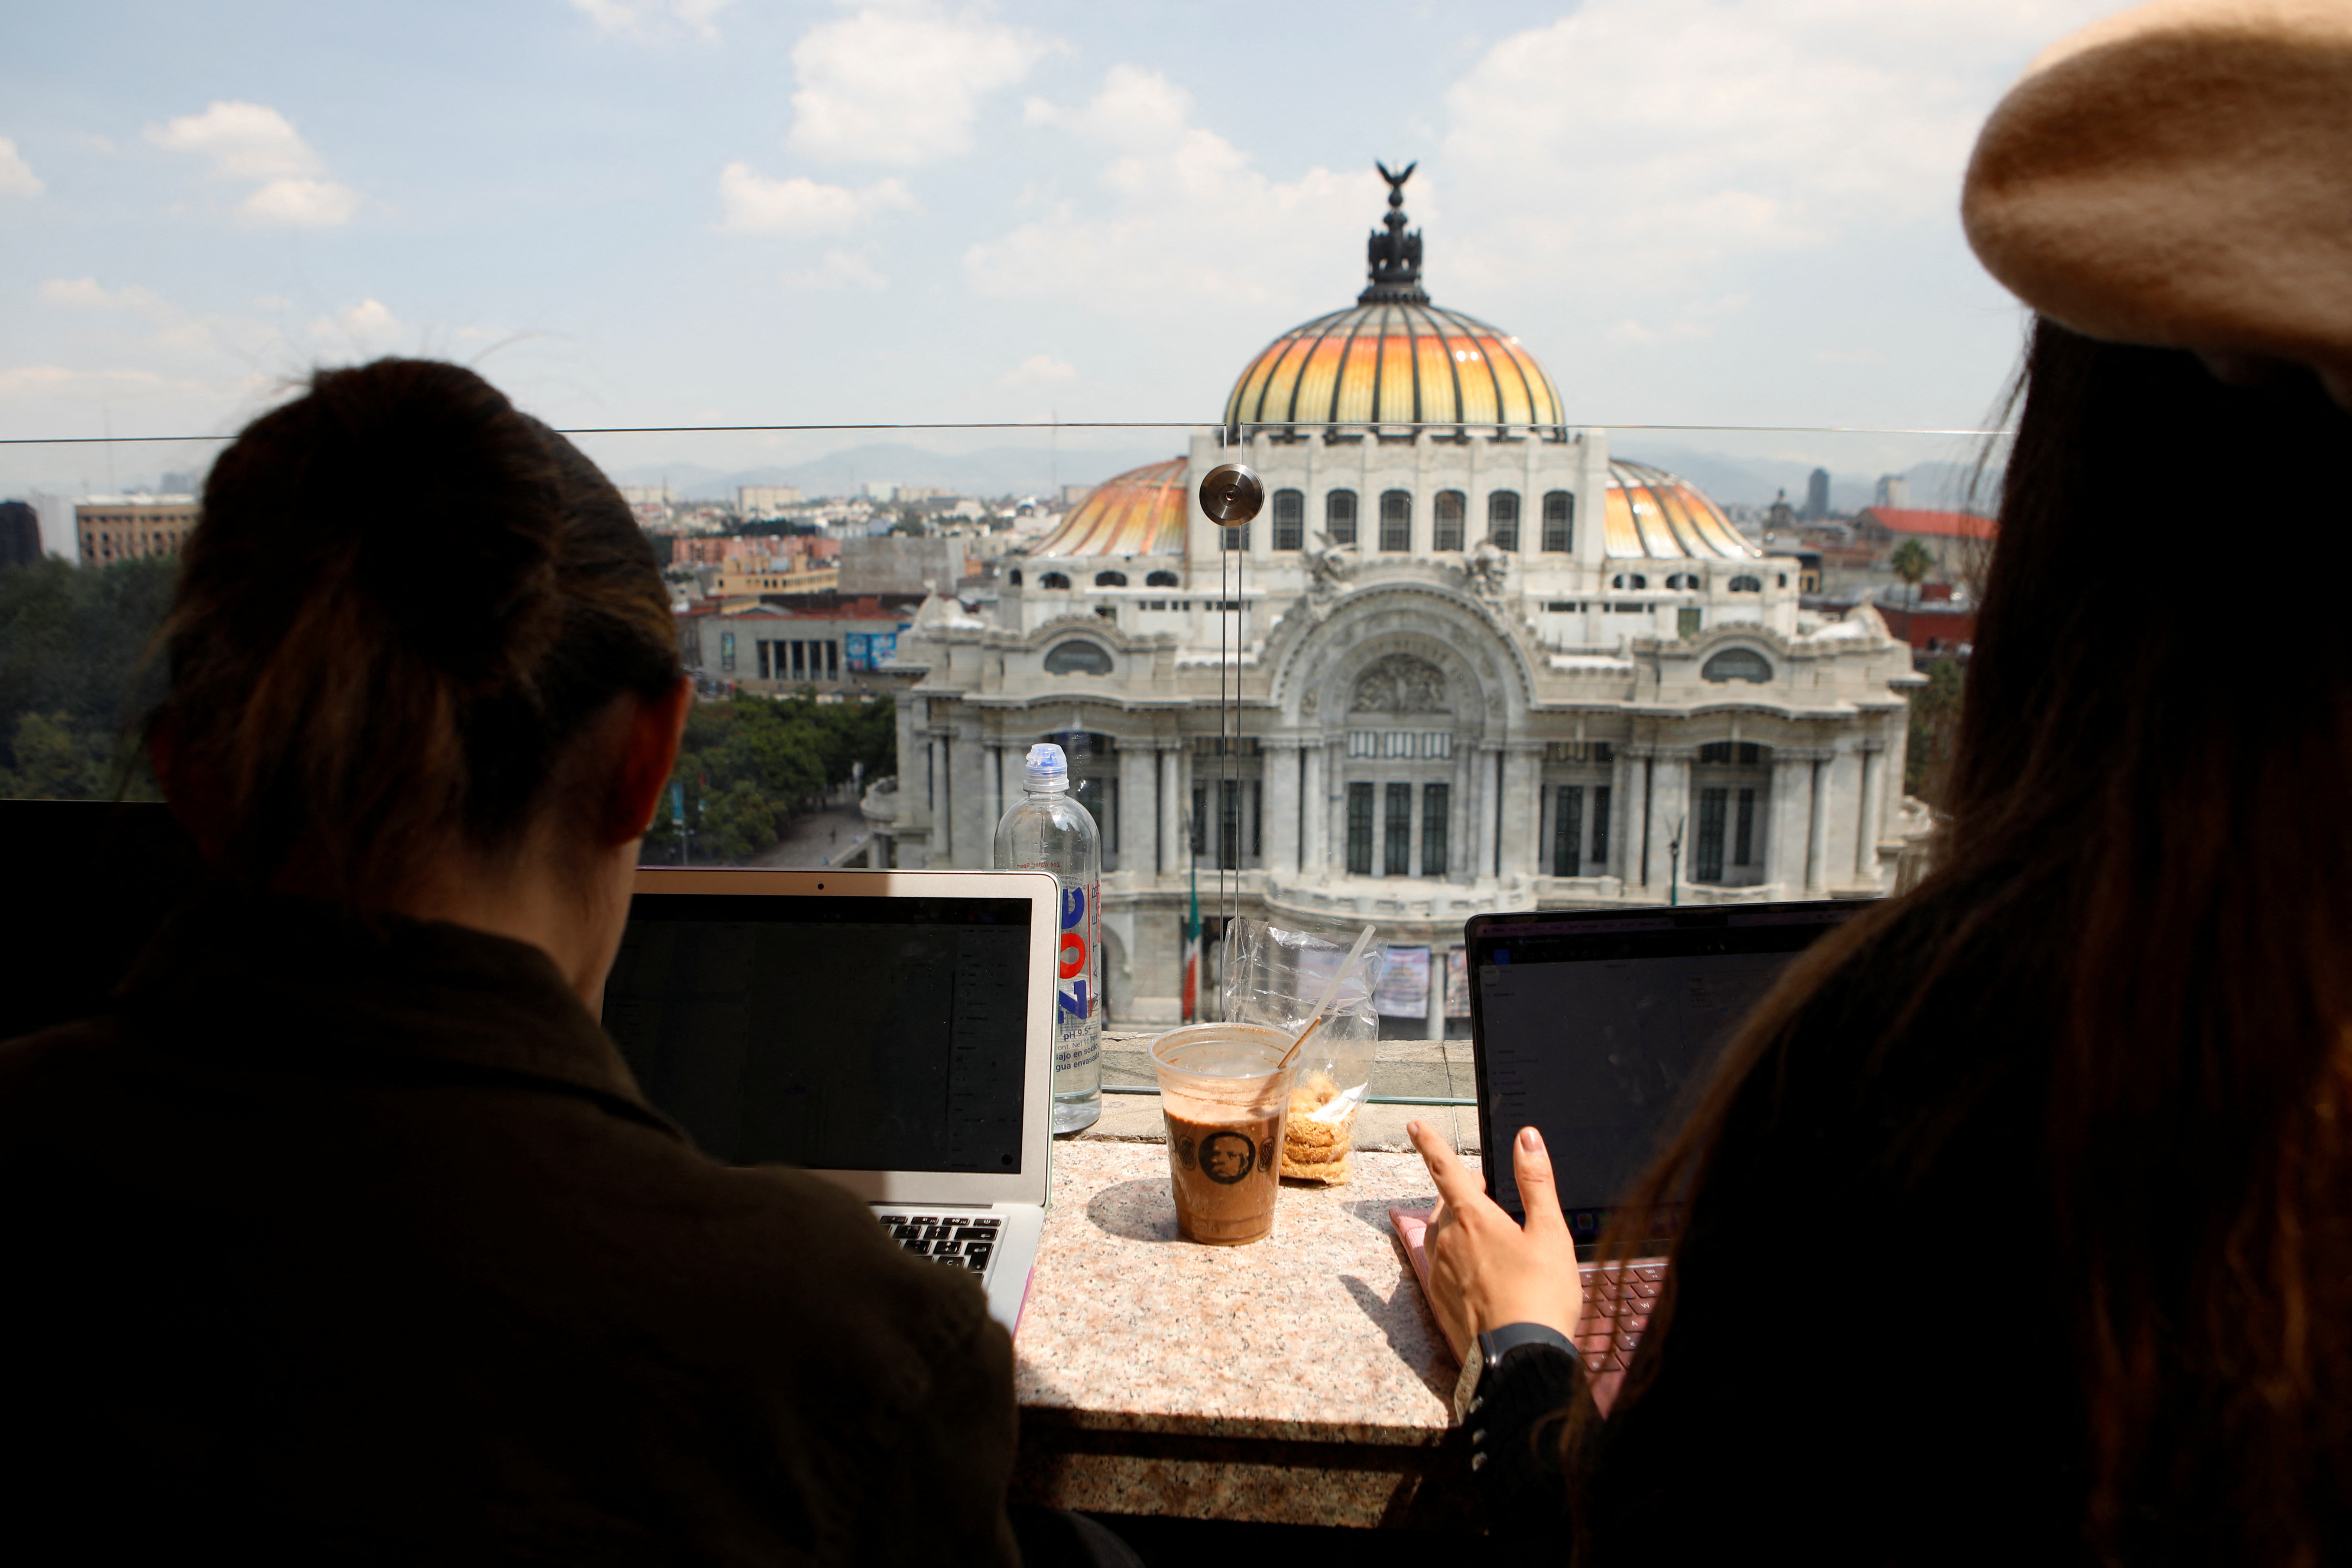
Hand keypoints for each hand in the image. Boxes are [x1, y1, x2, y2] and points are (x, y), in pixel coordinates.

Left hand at [1406, 1120, 1583, 1361]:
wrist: (1520, 1357)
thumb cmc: (1541, 1295)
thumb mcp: (1550, 1233)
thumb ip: (1536, 1182)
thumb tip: (1527, 1139)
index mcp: (1473, 1218)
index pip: (1445, 1169)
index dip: (1430, 1143)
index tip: (1414, 1124)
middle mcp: (1448, 1241)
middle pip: (1447, 1204)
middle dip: (1463, 1193)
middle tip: (1491, 1197)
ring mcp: (1439, 1272)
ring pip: (1442, 1235)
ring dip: (1459, 1226)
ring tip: (1490, 1237)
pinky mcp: (1439, 1300)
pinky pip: (1439, 1266)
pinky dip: (1454, 1258)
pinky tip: (1477, 1272)